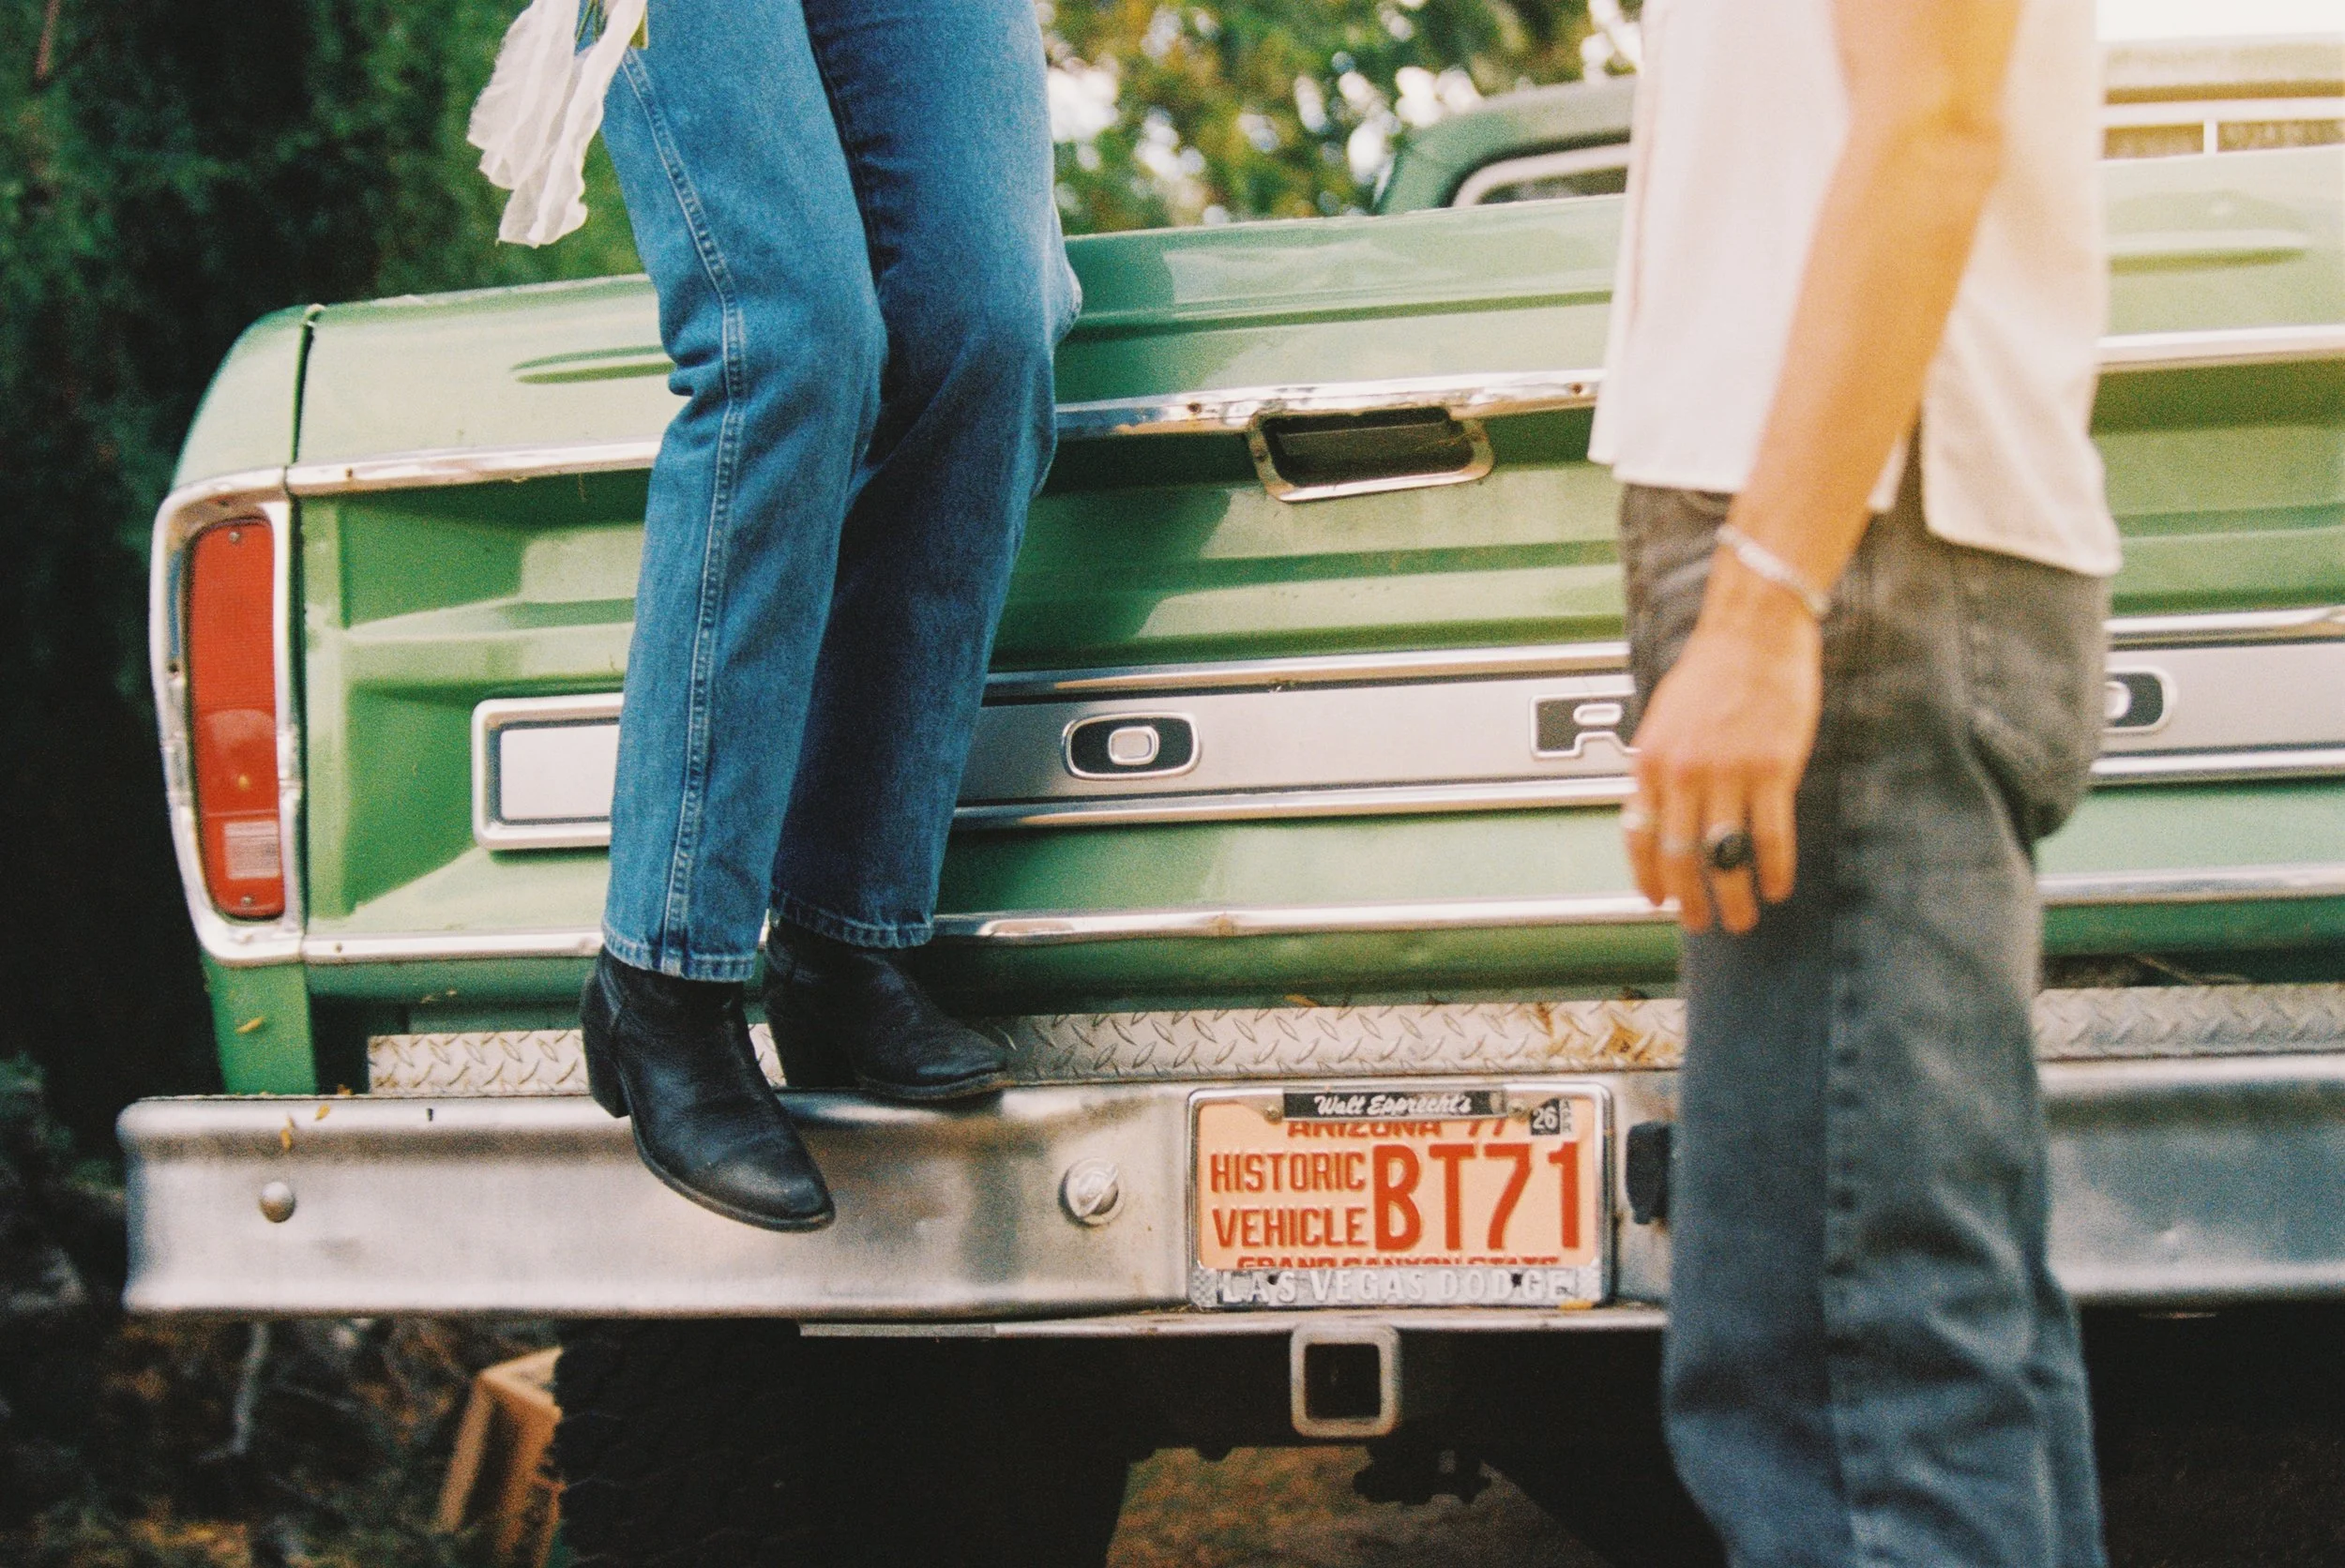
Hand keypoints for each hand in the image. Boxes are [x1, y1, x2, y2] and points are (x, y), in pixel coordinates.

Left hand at [1622, 559, 1822, 933]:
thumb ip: (1658, 768)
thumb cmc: (1712, 669)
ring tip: (1742, 919)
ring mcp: (1727, 774)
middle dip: (1688, 901)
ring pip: (1724, 856)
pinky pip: (1771, 836)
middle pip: (1679, 856)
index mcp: (1650, 761)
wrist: (1754, 630)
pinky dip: (1775, 870)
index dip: (1647, 877)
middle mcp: (1682, 773)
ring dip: (1733, 898)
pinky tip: (1778, 888)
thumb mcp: (1664, 720)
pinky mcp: (1771, 770)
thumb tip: (1652, 812)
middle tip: (1699, 924)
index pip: (1638, 836)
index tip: (1656, 901)